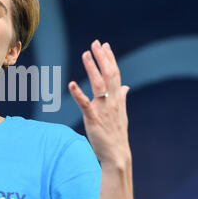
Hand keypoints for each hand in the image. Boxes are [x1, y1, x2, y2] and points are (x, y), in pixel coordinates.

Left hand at [68, 40, 130, 167]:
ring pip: (99, 85)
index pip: (115, 74)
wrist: (116, 155)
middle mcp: (112, 101)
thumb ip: (122, 98)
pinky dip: (78, 94)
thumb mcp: (121, 114)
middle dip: (102, 58)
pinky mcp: (93, 119)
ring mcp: (103, 110)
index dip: (110, 59)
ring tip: (86, 54)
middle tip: (96, 43)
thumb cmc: (117, 134)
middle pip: (109, 75)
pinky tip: (71, 83)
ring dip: (92, 68)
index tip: (105, 46)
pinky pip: (85, 104)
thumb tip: (125, 87)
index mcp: (118, 99)